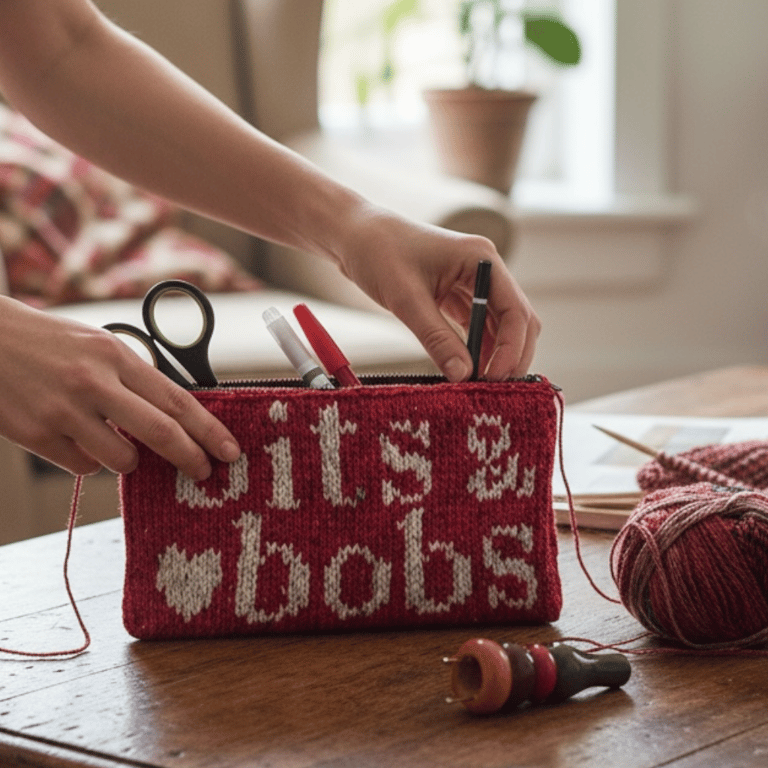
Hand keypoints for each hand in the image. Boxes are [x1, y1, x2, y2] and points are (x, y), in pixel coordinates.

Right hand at [0, 298, 239, 478]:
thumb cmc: (51, 344)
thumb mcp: (99, 347)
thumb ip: (135, 379)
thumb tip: (176, 419)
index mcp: (115, 356)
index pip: (176, 399)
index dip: (208, 429)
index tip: (231, 450)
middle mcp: (93, 382)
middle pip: (160, 433)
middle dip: (190, 458)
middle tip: (205, 473)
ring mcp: (63, 411)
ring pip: (121, 459)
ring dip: (128, 459)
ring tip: (113, 439)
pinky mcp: (35, 435)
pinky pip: (83, 468)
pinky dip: (89, 461)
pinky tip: (76, 439)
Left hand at [336, 205, 539, 380]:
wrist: (354, 236)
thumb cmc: (378, 254)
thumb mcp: (406, 300)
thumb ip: (437, 338)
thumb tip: (463, 376)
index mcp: (480, 259)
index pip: (514, 309)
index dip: (510, 348)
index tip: (494, 378)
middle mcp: (484, 269)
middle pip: (516, 320)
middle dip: (510, 355)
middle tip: (494, 389)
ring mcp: (472, 282)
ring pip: (500, 326)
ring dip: (495, 354)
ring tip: (480, 385)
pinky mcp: (457, 294)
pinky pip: (477, 326)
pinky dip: (476, 349)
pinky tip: (467, 370)